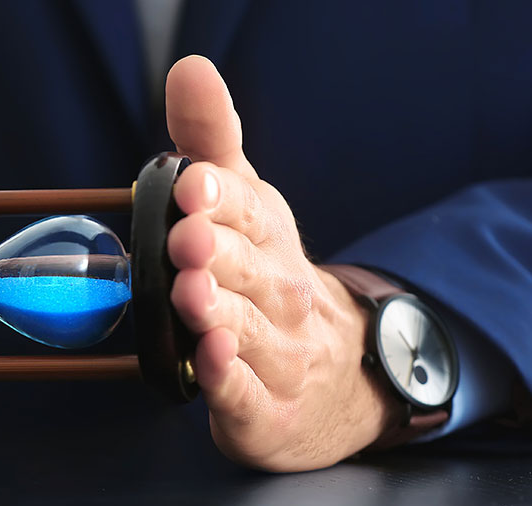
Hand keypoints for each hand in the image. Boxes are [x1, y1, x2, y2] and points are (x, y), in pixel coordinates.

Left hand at [165, 56, 401, 471]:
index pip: (250, 212)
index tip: (192, 184)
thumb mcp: (248, 208)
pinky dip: (230, 381)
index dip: (220, 199)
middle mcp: (281, 296)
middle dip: (217, 253)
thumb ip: (214, 142)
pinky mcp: (265, 411)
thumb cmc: (273, 282)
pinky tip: (211, 362)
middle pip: (250, 271)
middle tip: (187, 240)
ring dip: (221, 312)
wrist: (344, 377)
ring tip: (193, 294)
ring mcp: (278, 356)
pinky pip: (247, 395)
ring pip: (249, 331)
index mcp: (271, 240)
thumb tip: (189, 68)